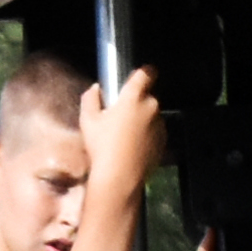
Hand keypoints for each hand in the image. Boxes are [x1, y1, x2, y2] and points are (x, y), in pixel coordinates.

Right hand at [82, 66, 164, 193]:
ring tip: (125, 135)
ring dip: (142, 119)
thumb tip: (95, 89)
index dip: (143, 72)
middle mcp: (151, 107)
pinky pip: (155, 131)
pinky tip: (133, 146)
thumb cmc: (102, 147)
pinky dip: (147, 134)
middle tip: (120, 115)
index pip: (146, 73)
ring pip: (152, 114)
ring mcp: (160, 124)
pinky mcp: (163, 140)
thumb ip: (91, 99)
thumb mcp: (88, 121)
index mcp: (133, 97)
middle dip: (137, 102)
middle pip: (147, 96)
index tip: (139, 77)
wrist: (120, 178)